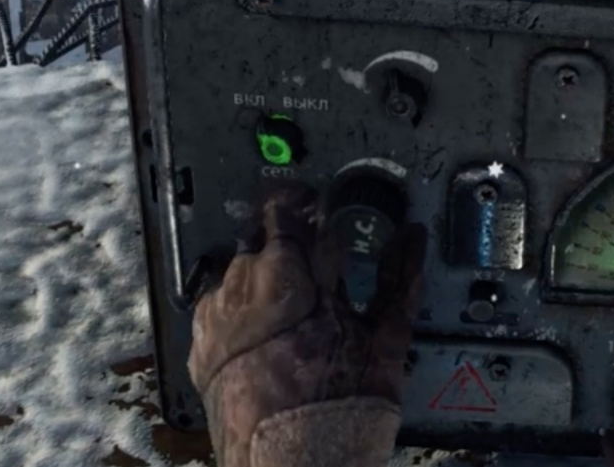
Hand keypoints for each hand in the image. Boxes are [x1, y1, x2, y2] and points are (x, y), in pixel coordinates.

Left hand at [188, 181, 427, 466]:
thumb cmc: (340, 410)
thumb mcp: (384, 341)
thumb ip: (398, 279)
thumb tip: (412, 237)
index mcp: (286, 274)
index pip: (288, 211)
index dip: (306, 204)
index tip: (321, 208)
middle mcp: (241, 289)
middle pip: (257, 236)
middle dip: (284, 236)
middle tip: (313, 250)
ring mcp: (215, 320)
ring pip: (234, 270)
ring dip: (260, 270)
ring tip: (292, 295)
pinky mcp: (201, 351)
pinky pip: (215, 307)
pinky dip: (238, 306)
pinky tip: (262, 326)